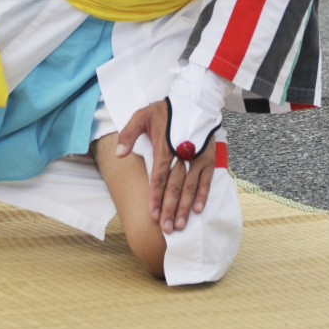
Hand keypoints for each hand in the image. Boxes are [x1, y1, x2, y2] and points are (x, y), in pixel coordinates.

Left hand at [115, 100, 216, 233]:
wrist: (193, 99)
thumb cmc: (164, 110)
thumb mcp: (142, 115)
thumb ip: (129, 134)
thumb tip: (119, 154)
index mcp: (165, 146)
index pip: (159, 176)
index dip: (156, 196)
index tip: (152, 214)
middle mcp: (183, 154)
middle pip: (175, 185)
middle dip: (170, 208)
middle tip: (166, 228)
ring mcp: (198, 157)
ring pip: (191, 186)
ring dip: (185, 207)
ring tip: (180, 225)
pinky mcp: (208, 157)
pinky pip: (207, 179)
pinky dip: (203, 194)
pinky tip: (198, 209)